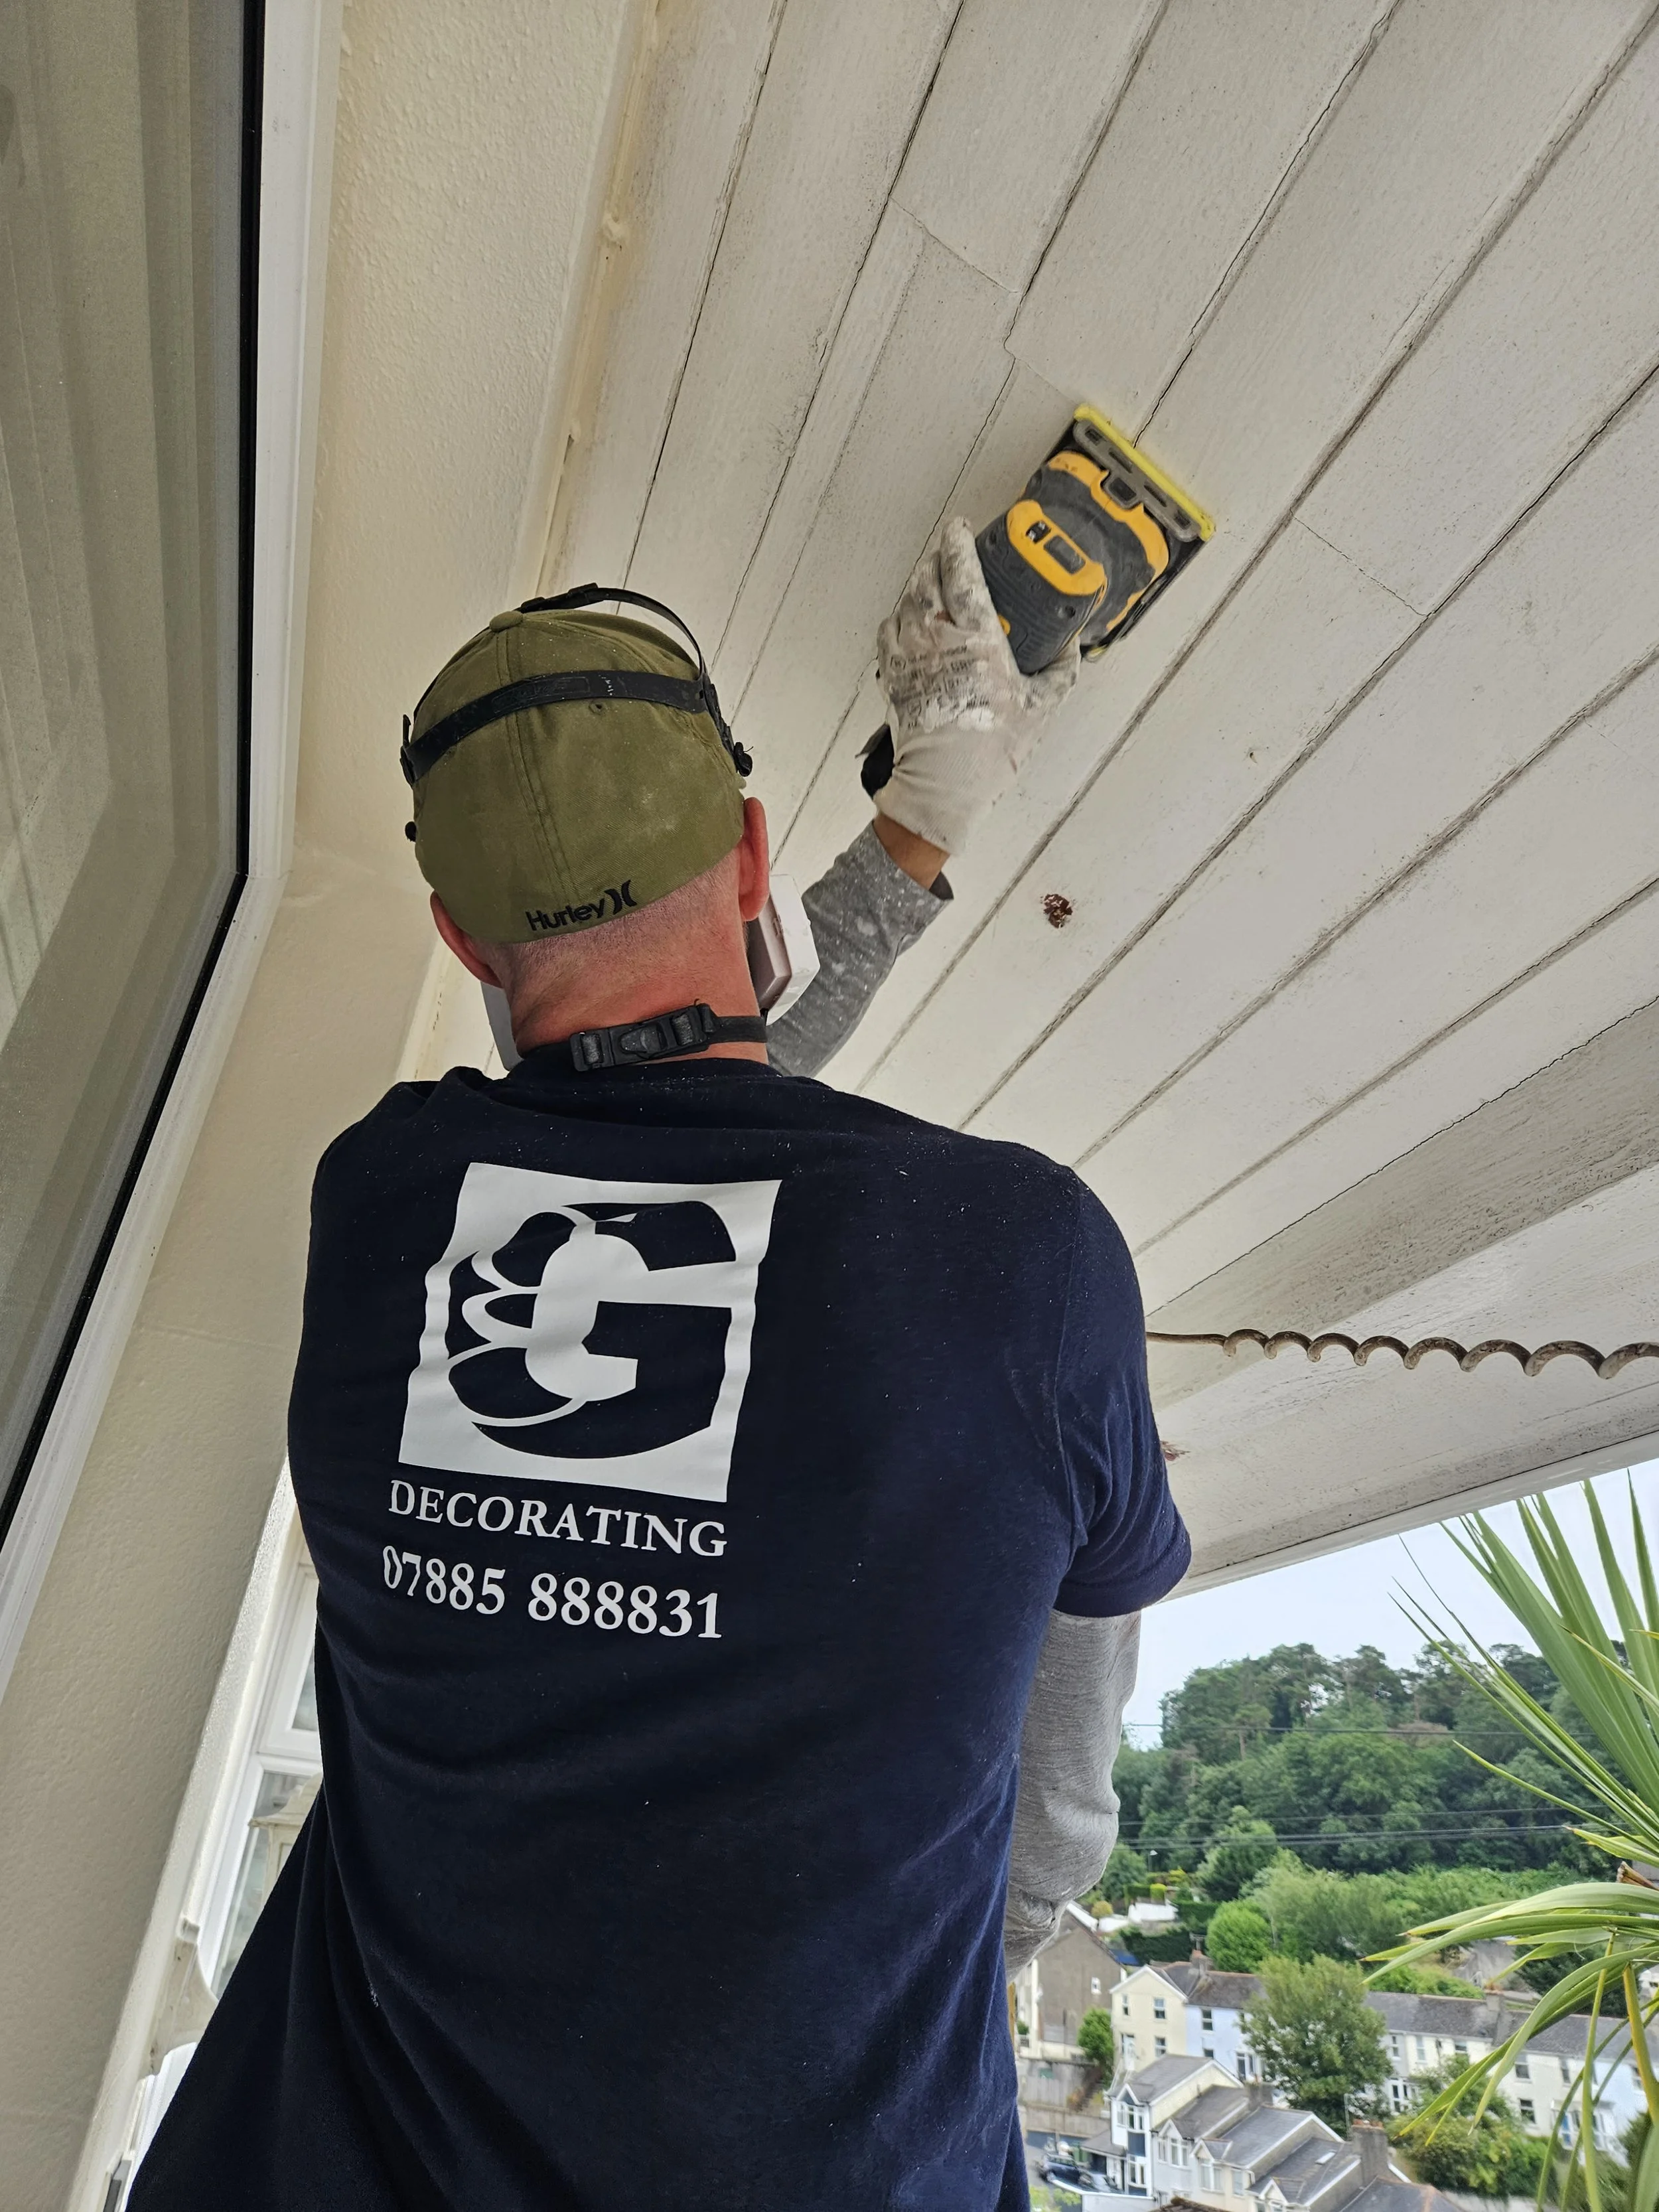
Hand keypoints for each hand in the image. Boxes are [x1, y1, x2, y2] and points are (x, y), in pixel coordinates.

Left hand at [874, 516, 1078, 852]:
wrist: (941, 786)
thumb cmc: (989, 751)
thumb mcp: (1040, 707)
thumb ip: (1061, 668)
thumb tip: (1075, 642)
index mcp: (977, 640)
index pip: (961, 572)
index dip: (958, 541)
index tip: (962, 527)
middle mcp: (937, 640)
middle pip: (927, 578)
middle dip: (937, 558)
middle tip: (949, 551)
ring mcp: (909, 655)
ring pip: (906, 600)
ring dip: (918, 584)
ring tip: (932, 581)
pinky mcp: (891, 674)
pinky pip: (888, 630)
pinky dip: (899, 617)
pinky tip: (911, 620)